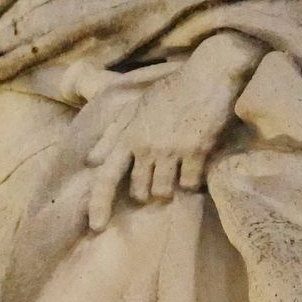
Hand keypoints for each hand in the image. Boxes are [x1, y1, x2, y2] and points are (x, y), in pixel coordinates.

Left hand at [85, 35, 255, 229]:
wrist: (210, 74)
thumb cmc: (172, 91)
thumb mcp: (135, 107)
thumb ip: (112, 134)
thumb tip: (91, 160)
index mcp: (128, 135)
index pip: (106, 177)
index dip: (98, 204)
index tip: (97, 227)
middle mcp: (146, 145)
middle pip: (139, 191)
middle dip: (147, 191)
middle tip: (158, 176)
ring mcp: (171, 149)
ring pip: (163, 192)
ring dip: (170, 189)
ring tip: (177, 172)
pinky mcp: (197, 151)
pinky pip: (190, 185)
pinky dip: (193, 182)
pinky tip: (196, 167)